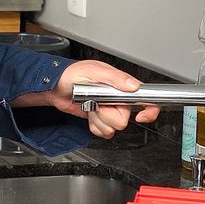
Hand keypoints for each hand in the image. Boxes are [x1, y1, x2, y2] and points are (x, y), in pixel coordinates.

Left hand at [14, 60, 160, 139]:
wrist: (55, 87)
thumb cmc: (72, 74)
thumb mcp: (94, 71)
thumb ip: (115, 78)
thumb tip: (133, 85)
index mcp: (122, 86)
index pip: (146, 98)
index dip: (149, 110)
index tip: (141, 116)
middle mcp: (118, 99)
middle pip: (124, 120)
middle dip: (107, 114)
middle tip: (96, 103)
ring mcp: (109, 110)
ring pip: (113, 128)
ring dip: (98, 120)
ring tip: (90, 106)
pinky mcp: (99, 119)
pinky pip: (103, 132)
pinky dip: (94, 126)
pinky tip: (88, 114)